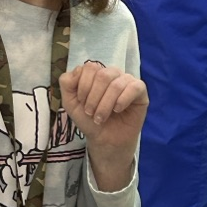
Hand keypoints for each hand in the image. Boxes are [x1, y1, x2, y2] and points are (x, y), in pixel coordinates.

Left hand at [60, 63, 147, 190]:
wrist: (104, 139)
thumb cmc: (89, 119)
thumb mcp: (70, 102)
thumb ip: (67, 83)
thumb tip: (77, 69)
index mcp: (96, 74)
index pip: (90, 67)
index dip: (83, 86)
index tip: (82, 103)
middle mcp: (112, 74)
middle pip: (103, 75)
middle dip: (93, 97)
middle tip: (90, 113)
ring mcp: (127, 80)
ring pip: (116, 84)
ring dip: (105, 104)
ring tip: (100, 118)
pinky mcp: (140, 91)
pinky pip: (134, 87)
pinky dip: (122, 100)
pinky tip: (117, 110)